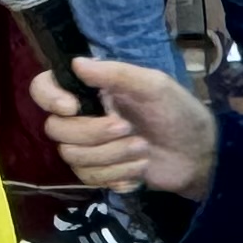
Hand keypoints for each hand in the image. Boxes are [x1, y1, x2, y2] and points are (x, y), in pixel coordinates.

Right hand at [31, 56, 219, 198]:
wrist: (199, 155)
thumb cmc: (178, 112)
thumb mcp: (153, 86)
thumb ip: (116, 73)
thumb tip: (75, 62)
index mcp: (91, 90)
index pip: (44, 89)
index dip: (50, 99)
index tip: (73, 107)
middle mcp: (82, 117)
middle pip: (57, 130)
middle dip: (94, 134)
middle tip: (128, 129)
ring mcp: (89, 148)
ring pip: (73, 158)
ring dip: (112, 156)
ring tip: (143, 150)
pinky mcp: (99, 173)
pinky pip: (89, 179)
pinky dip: (117, 175)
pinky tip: (139, 170)